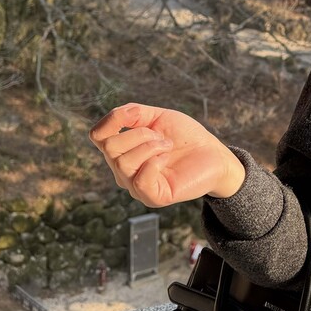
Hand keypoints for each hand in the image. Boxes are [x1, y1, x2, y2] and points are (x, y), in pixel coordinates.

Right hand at [88, 102, 245, 207]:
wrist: (214, 155)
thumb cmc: (185, 137)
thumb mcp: (159, 117)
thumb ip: (134, 113)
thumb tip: (117, 115)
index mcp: (122, 151)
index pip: (97, 135)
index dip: (112, 120)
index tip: (135, 115)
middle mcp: (123, 171)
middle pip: (109, 147)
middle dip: (138, 133)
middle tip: (160, 136)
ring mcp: (136, 186)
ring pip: (123, 162)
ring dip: (149, 146)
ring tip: (167, 146)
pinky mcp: (152, 197)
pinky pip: (140, 179)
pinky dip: (154, 161)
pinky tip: (166, 158)